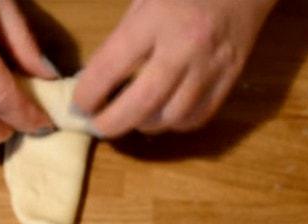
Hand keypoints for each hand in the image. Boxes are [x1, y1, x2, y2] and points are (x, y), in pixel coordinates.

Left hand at [73, 0, 276, 137]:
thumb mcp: (145, 0)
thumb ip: (123, 38)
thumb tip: (95, 78)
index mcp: (156, 19)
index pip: (111, 66)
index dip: (88, 93)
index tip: (78, 105)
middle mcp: (184, 47)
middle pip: (142, 103)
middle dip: (112, 123)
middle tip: (96, 126)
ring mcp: (210, 67)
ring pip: (170, 117)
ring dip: (143, 123)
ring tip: (130, 117)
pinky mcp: (230, 80)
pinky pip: (196, 118)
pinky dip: (174, 123)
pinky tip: (162, 113)